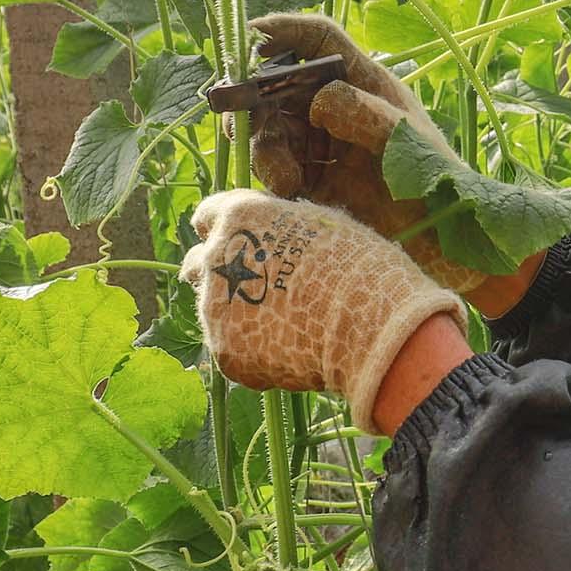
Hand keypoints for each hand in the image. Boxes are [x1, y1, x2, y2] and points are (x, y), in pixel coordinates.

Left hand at [180, 191, 461, 436]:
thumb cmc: (361, 267)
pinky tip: (291, 354)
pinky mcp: (225, 352)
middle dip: (221, 275)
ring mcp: (214, 308)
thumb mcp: (321, 225)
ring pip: (213, 312)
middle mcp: (216, 257)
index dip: (227, 232)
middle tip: (256, 291)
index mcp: (239, 216)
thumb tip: (274, 238)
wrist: (372, 326)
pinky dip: (254, 355)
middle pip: (198, 265)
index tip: (242, 246)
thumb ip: (282, 229)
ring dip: (237, 317)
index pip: (207, 216)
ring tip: (285, 328)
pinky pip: (233, 352)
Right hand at [236, 14, 482, 294]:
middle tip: (239, 122)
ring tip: (287, 181)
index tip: (253, 33)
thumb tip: (319, 100)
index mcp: (366, 86)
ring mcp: (325, 148)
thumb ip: (366, 115)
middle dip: (256, 101)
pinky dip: (274, 179)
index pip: (322, 43)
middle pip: (282, 88)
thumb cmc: (436, 184)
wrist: (444, 247)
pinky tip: (291, 195)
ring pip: (273, 131)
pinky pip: (277, 170)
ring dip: (267, 150)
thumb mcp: (406, 143)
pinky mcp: (315, 184)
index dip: (288, 31)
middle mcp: (340, 111)